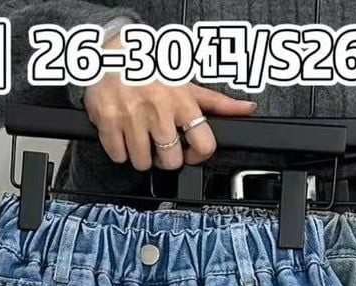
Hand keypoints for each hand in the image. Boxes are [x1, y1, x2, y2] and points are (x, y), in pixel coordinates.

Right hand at [83, 33, 256, 171]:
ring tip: (141, 138)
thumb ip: (217, 102)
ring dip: (142, 156)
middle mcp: (159, 111)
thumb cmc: (153, 69)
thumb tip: (247, 109)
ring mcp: (132, 117)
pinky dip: (119, 150)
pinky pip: (117, 155)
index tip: (190, 153)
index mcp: (182, 103)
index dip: (198, 156)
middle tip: (161, 144)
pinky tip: (124, 135)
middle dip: (165, 158)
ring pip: (142, 163)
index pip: (204, 145)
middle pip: (170, 162)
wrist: (113, 52)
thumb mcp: (187, 83)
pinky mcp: (108, 121)